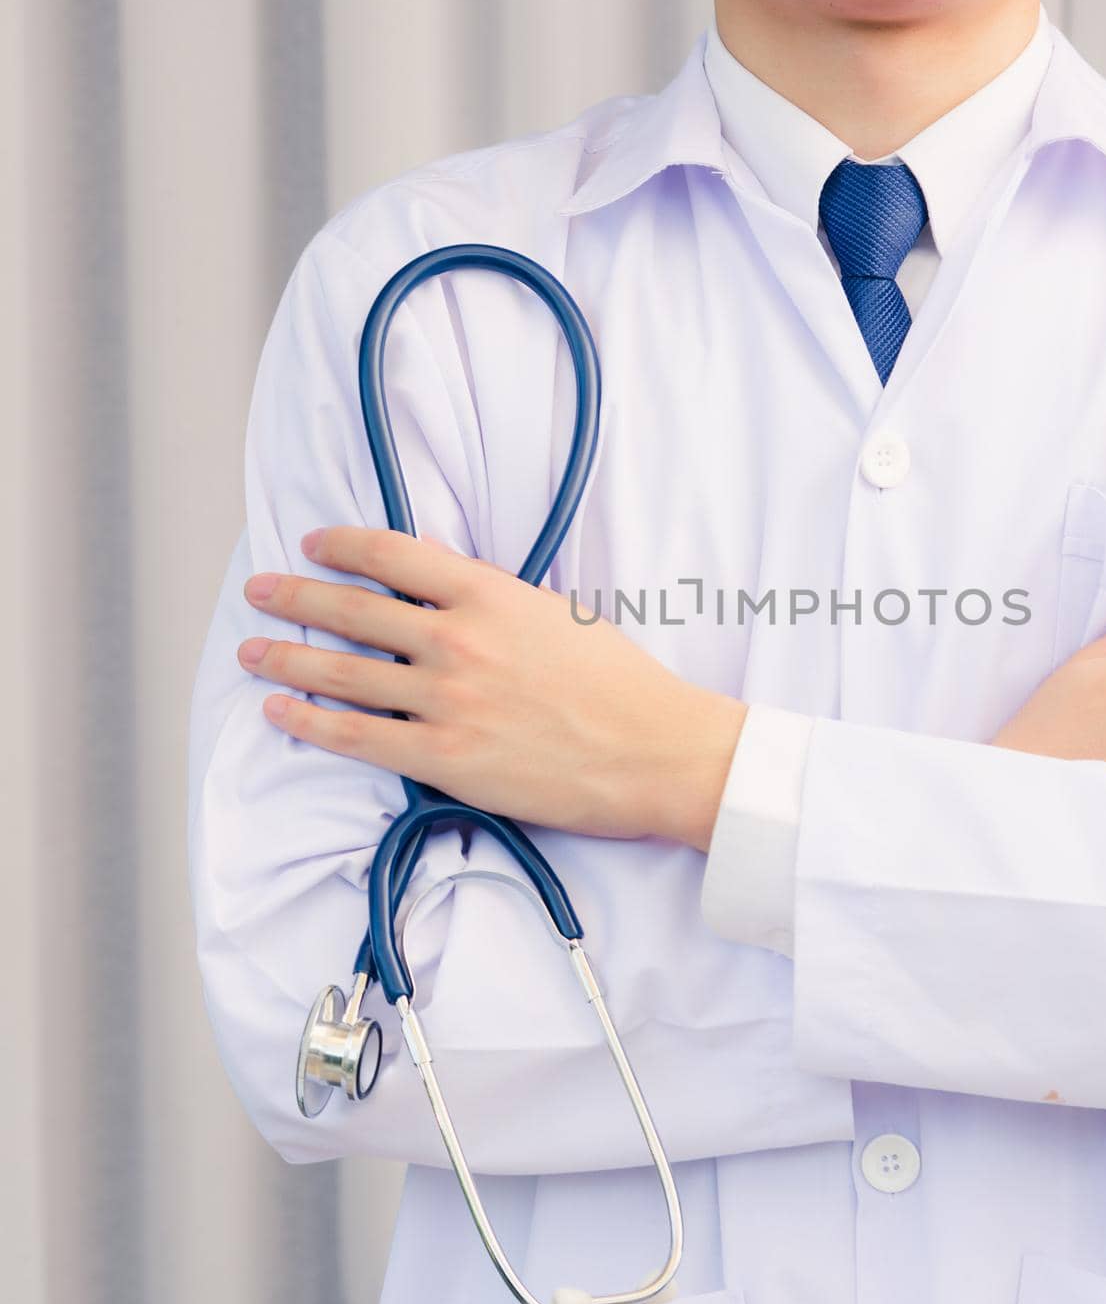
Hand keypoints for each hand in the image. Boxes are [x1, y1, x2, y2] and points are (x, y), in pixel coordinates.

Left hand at [237, 526, 747, 850]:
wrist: (655, 750)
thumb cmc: (621, 684)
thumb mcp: (559, 614)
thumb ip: (496, 602)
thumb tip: (447, 595)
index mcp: (489, 594)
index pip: (393, 554)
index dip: (343, 545)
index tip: (316, 545)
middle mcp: (457, 639)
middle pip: (352, 609)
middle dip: (295, 595)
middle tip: (261, 590)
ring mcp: (445, 700)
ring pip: (341, 672)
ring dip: (285, 658)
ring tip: (253, 651)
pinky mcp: (444, 758)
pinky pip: (357, 738)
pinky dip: (310, 722)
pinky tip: (280, 711)